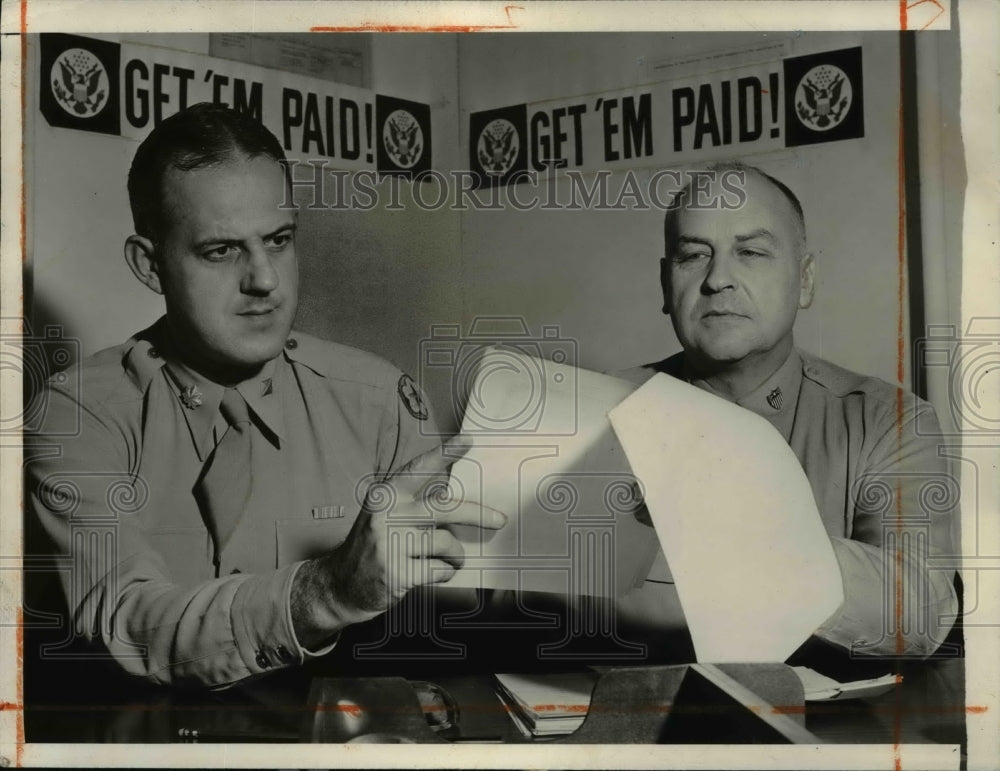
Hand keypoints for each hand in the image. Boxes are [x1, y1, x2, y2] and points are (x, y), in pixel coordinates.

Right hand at [292, 435, 505, 644]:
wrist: (341, 584)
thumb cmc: (374, 545)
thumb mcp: (387, 515)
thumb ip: (416, 504)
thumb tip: (457, 497)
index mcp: (386, 495)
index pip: (419, 469)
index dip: (445, 453)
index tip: (467, 440)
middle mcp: (387, 515)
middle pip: (444, 509)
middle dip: (478, 514)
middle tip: (499, 519)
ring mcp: (391, 545)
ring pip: (446, 544)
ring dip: (456, 554)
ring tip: (451, 558)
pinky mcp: (397, 573)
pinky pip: (440, 569)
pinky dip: (444, 572)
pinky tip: (433, 572)